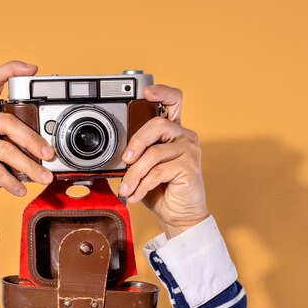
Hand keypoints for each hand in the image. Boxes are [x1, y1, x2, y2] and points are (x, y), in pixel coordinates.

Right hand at [0, 61, 54, 216]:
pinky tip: (21, 189)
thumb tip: (49, 151)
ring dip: (29, 166)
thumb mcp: (1, 152)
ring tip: (43, 177)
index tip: (32, 69)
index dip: (12, 69)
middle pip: (8, 121)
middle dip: (33, 140)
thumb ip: (17, 143)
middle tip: (49, 154)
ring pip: (5, 150)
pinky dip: (12, 182)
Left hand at [118, 85, 208, 238]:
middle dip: (135, 143)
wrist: (179, 215)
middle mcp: (185, 136)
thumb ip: (136, 153)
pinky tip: (136, 194)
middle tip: (124, 161)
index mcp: (174, 131)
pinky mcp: (190, 167)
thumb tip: (117, 152)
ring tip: (127, 188)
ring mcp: (190, 151)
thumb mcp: (143, 167)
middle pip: (158, 125)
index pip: (174, 101)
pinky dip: (142, 185)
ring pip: (154, 153)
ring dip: (134, 174)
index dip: (161, 92)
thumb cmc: (161, 189)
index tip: (145, 93)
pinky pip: (158, 171)